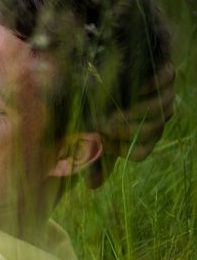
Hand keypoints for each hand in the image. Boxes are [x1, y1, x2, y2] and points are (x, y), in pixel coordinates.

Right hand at [86, 63, 175, 187]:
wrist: (112, 72)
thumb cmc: (99, 107)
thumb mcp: (94, 134)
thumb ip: (94, 156)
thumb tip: (93, 187)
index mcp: (142, 139)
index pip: (139, 152)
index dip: (120, 149)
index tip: (101, 140)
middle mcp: (156, 121)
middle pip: (150, 130)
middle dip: (125, 129)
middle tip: (103, 124)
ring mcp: (164, 98)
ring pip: (161, 109)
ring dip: (137, 110)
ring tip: (114, 107)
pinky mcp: (167, 75)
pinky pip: (168, 80)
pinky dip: (154, 83)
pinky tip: (135, 86)